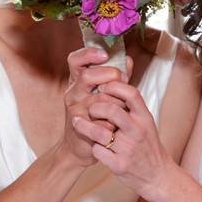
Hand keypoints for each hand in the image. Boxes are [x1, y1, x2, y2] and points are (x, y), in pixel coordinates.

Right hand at [59, 49, 132, 166]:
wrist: (79, 147)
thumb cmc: (95, 116)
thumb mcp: (102, 94)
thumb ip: (115, 77)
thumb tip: (128, 60)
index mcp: (77, 81)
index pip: (75, 60)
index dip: (88, 54)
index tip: (105, 54)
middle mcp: (73, 92)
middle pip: (87, 76)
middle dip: (110, 75)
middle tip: (123, 79)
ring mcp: (75, 109)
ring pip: (100, 99)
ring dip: (117, 101)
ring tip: (124, 106)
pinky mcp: (80, 126)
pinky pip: (102, 120)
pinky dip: (112, 122)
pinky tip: (115, 125)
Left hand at [85, 81, 174, 200]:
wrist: (157, 175)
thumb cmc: (148, 144)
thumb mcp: (146, 122)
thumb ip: (133, 105)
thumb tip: (120, 76)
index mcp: (145, 118)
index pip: (131, 94)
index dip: (114, 87)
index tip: (102, 87)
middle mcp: (138, 132)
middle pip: (112, 110)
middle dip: (95, 107)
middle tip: (90, 109)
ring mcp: (128, 149)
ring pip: (99, 132)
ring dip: (84, 126)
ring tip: (78, 122)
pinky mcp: (119, 165)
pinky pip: (97, 151)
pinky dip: (92, 147)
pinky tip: (93, 145)